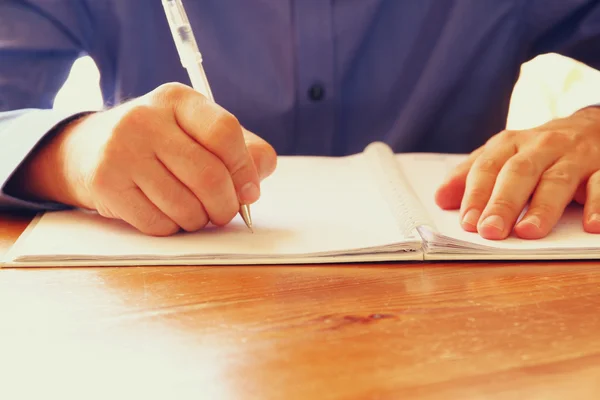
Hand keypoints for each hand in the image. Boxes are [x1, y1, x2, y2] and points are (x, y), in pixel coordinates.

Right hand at [11, 83, 276, 235]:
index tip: (250, 190)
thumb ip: (241, 150)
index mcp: (178, 99)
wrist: (88, 149)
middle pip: (208, 175)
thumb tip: (256, 182)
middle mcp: (146, 118)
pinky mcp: (106, 183)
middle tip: (225, 212)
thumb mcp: (198, 131)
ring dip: (200, 220)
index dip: (244, 169)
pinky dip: (173, 228)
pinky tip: (167, 213)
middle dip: (226, 205)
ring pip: (185, 206)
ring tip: (195, 212)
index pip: (224, 132)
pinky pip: (158, 224)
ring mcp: (121, 149)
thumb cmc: (160, 143)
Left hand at [435, 107, 599, 239]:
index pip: (488, 168)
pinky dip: (599, 204)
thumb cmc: (538, 150)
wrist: (594, 125)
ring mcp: (575, 156)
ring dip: (542, 208)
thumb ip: (471, 176)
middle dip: (503, 202)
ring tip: (528, 232)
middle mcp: (541, 146)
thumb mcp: (502, 155)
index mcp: (510, 144)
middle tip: (490, 230)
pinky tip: (591, 225)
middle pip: (519, 173)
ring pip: (557, 180)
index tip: (467, 222)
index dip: (476, 195)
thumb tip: (441, 198)